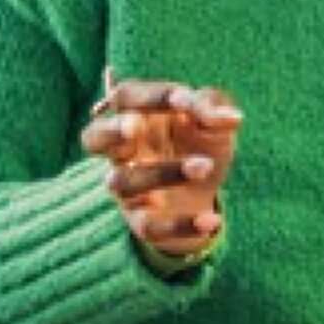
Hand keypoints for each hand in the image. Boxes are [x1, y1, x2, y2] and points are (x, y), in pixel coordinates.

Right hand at [83, 78, 241, 261]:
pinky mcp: (140, 221)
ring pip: (123, 182)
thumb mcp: (212, 121)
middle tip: (135, 127)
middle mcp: (121, 151)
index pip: (126, 96)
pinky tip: (212, 219)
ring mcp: (127, 187)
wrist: (204, 193)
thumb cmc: (198, 143)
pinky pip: (149, 227)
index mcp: (134, 115)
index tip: (185, 101)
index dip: (151, 97)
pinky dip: (180, 225)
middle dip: (111, 130)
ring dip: (162, 173)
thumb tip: (231, 117)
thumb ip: (215, 110)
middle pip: (93, 137)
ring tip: (205, 166)